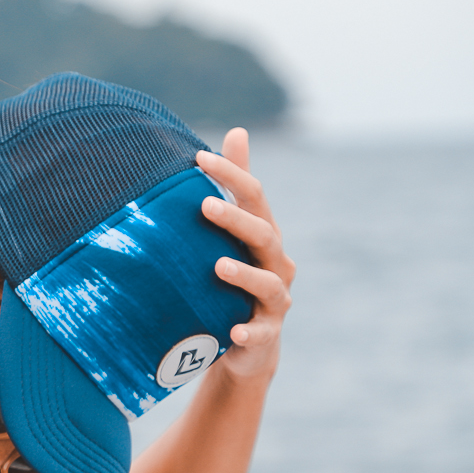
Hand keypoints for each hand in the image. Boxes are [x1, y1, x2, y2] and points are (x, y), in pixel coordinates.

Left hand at [194, 129, 294, 381]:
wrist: (248, 342)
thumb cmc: (235, 276)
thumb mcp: (235, 231)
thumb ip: (237, 185)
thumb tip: (238, 130)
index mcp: (264, 234)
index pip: (253, 196)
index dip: (231, 174)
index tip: (198, 158)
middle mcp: (275, 263)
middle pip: (264, 235)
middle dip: (237, 219)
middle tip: (205, 205)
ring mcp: (274, 300)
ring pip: (267, 283)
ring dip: (244, 275)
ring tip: (218, 266)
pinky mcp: (265, 334)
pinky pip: (260, 333)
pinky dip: (249, 331)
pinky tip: (234, 330)